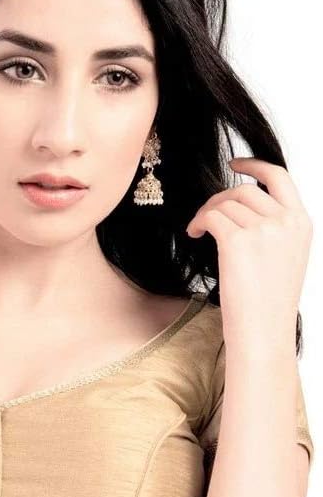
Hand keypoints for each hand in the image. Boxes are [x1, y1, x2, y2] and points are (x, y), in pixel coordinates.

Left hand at [186, 157, 311, 347]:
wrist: (263, 332)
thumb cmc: (268, 303)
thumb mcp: (284, 257)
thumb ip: (273, 227)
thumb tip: (240, 206)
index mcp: (302, 223)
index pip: (279, 177)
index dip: (254, 165)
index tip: (235, 163)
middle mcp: (286, 221)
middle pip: (244, 189)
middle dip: (219, 198)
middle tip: (207, 216)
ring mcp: (263, 229)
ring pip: (224, 202)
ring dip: (206, 212)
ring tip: (199, 231)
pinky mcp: (237, 240)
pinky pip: (210, 216)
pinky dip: (198, 222)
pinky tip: (194, 234)